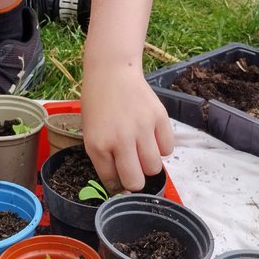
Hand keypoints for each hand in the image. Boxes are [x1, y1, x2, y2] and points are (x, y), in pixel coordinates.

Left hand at [80, 65, 173, 193]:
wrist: (111, 73)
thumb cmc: (98, 105)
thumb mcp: (91, 133)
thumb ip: (104, 158)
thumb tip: (121, 184)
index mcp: (98, 146)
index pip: (113, 181)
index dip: (118, 185)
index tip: (121, 180)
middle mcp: (120, 139)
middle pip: (136, 181)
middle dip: (135, 180)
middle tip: (134, 169)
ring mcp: (142, 128)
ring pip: (154, 167)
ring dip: (149, 164)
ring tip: (142, 150)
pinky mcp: (159, 118)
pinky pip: (168, 149)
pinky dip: (161, 147)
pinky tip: (152, 137)